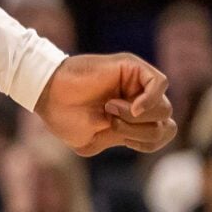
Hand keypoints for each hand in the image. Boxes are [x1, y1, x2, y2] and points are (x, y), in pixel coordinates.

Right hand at [33, 54, 174, 155]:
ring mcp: (138, 84)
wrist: (47, 95)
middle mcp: (140, 101)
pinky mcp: (133, 68)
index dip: (146, 143)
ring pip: (164, 109)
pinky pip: (159, 84)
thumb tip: (154, 126)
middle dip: (137, 132)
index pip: (163, 134)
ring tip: (109, 108)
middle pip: (165, 126)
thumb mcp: (93, 142)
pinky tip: (132, 107)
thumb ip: (124, 139)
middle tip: (110, 122)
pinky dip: (150, 100)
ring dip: (135, 118)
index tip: (121, 138)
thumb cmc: (64, 118)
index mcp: (133, 119)